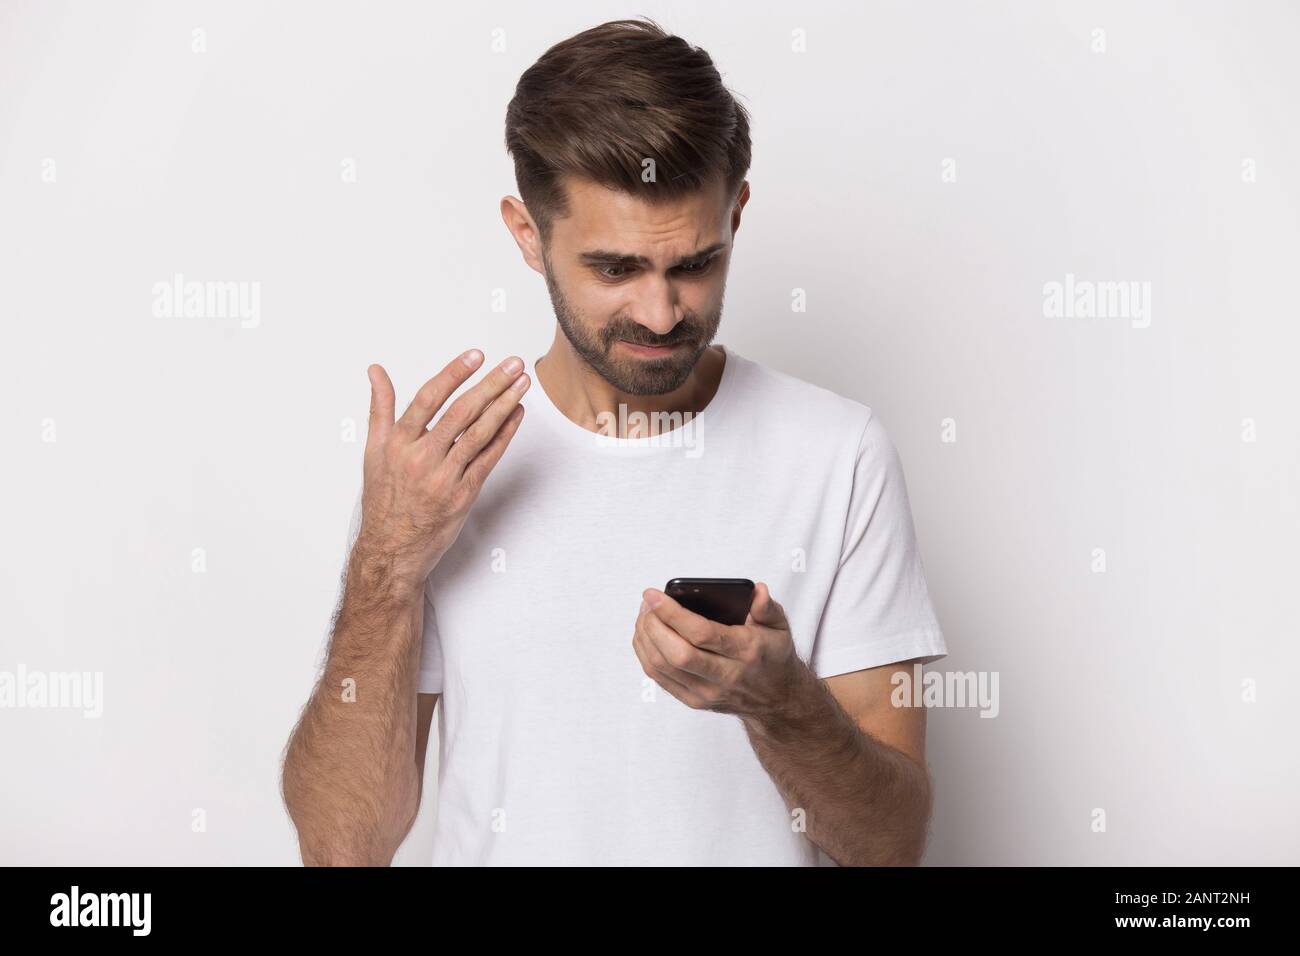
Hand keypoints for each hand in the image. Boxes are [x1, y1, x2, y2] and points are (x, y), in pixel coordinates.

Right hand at [354, 350, 529, 588]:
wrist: (392, 548)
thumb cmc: (384, 497)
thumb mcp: (373, 450)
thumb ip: (379, 407)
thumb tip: (376, 370)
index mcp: (398, 443)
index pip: (429, 399)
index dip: (453, 374)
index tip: (475, 355)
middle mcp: (421, 458)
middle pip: (461, 413)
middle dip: (491, 384)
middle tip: (513, 364)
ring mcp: (444, 477)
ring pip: (479, 434)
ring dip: (504, 406)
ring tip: (522, 384)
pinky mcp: (463, 495)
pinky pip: (489, 459)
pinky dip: (505, 435)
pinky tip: (517, 415)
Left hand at [631, 582, 804, 718]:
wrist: (776, 700)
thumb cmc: (772, 656)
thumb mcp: (779, 627)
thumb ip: (767, 607)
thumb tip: (757, 590)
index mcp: (746, 652)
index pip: (701, 633)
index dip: (671, 613)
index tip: (653, 595)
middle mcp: (726, 676)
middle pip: (676, 653)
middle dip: (652, 625)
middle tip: (646, 603)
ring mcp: (707, 693)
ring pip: (662, 667)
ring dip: (645, 638)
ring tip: (644, 615)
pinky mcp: (694, 701)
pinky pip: (660, 678)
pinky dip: (646, 654)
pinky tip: (646, 635)